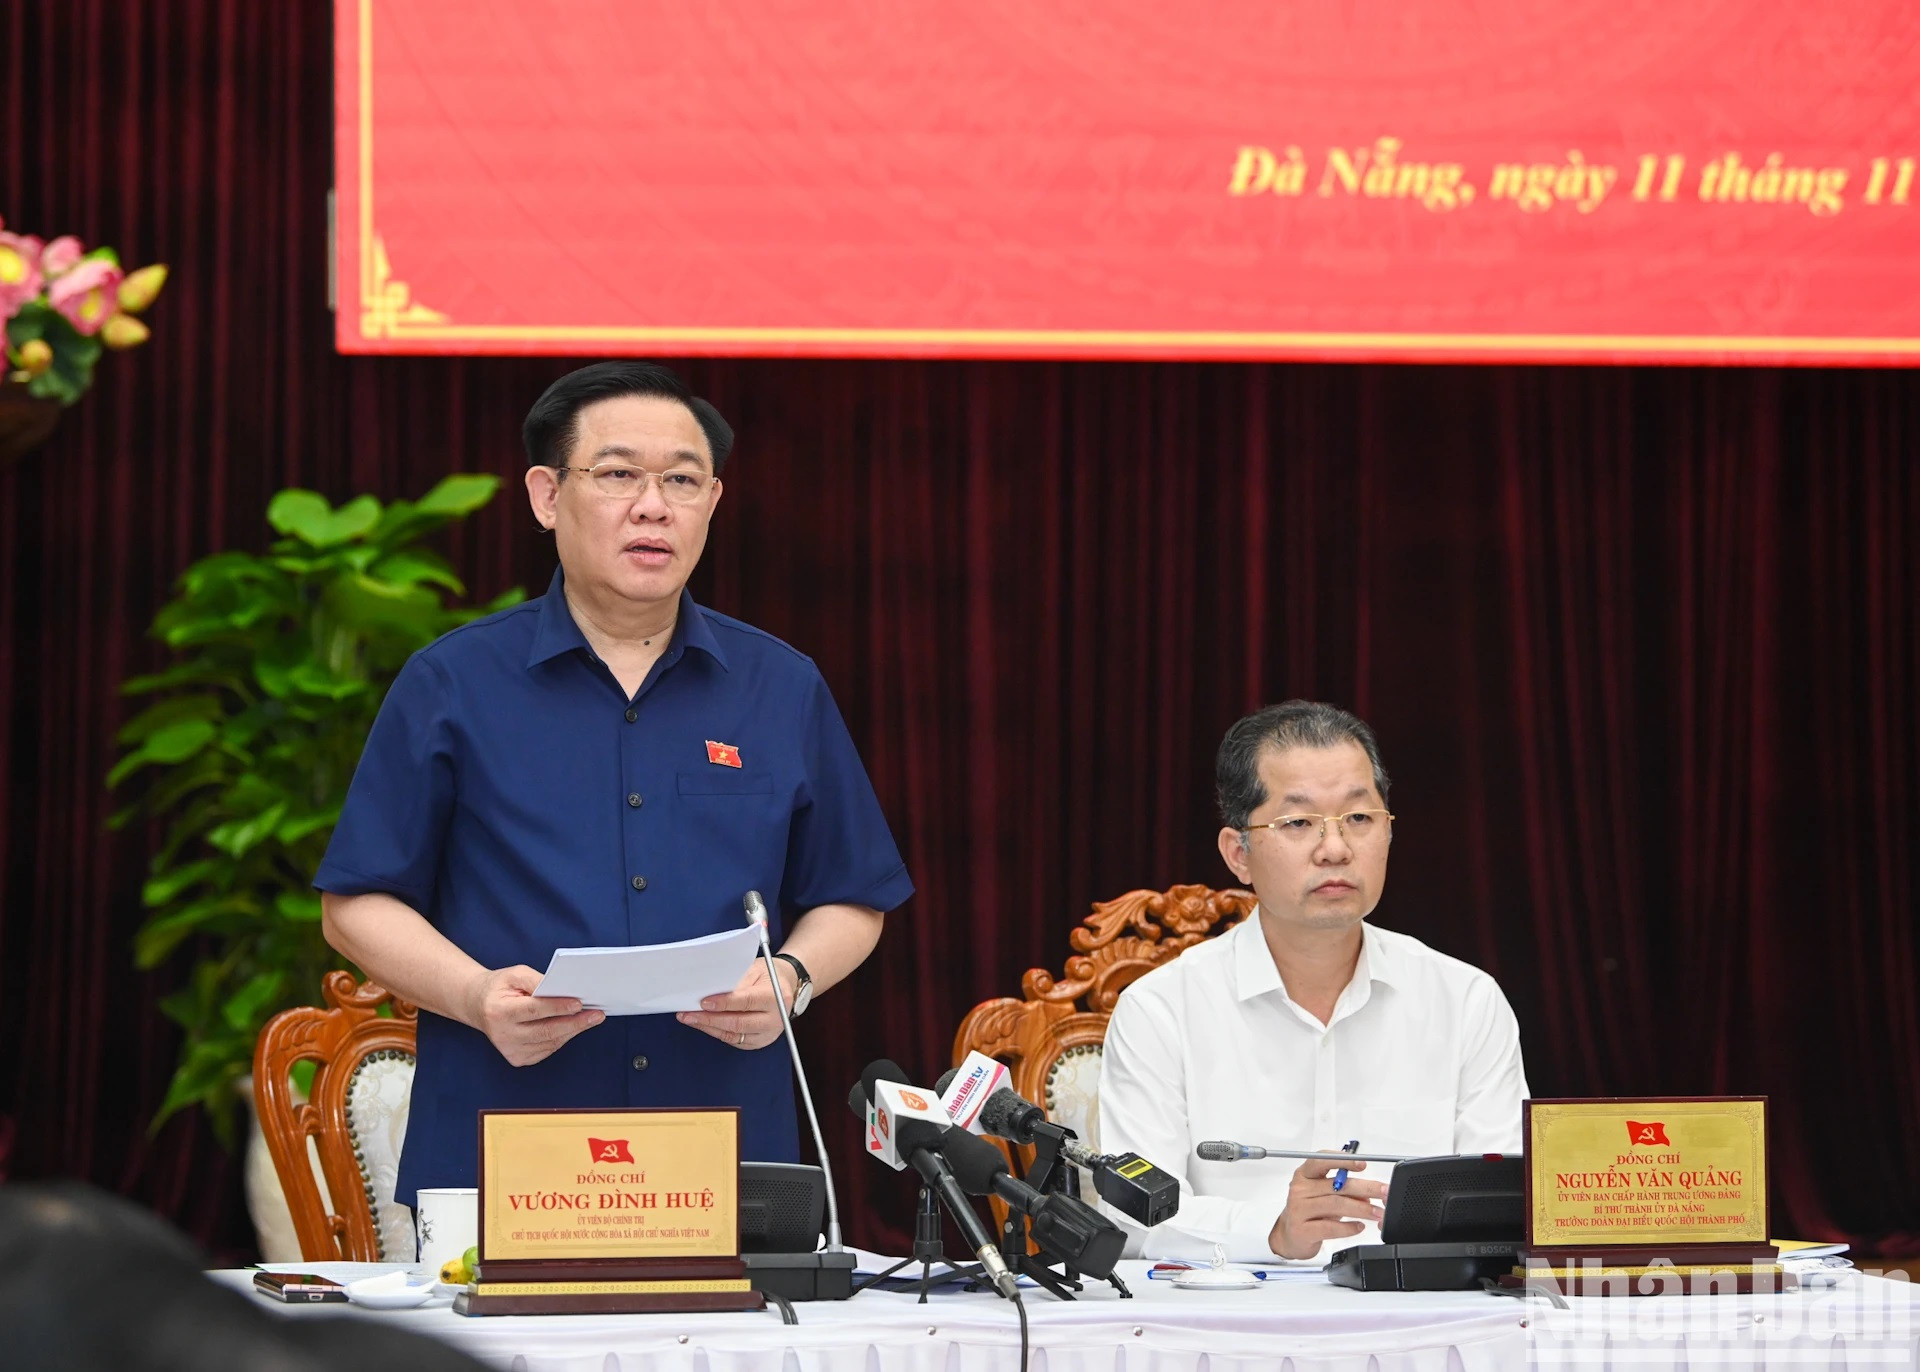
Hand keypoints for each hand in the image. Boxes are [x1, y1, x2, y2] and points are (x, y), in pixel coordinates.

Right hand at [465, 965, 603, 1066]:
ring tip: (591, 1018)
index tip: (580, 1003)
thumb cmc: (500, 987)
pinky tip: (573, 1026)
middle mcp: (503, 1035)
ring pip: (550, 1042)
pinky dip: (563, 1037)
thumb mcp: (515, 974)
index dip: (558, 1007)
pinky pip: (547, 1049)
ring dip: (572, 1030)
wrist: (478, 1006)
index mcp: (499, 1012)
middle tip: (597, 1014)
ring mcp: (510, 1050)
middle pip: (546, 1031)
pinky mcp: (518, 1058)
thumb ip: (538, 980)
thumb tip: (564, 989)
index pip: (534, 1010)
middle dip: (575, 1023)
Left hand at [677, 958, 794, 1050]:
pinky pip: (734, 1041)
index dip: (724, 1003)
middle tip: (688, 1014)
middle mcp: (775, 1019)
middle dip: (710, 1019)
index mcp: (777, 996)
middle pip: (738, 1023)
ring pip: (733, 1035)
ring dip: (709, 1027)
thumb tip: (710, 990)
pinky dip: (716, 1033)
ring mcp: (768, 1034)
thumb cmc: (768, 975)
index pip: (747, 1002)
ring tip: (690, 1019)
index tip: (704, 1002)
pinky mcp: (759, 1042)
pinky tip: (703, 1025)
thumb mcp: (755, 969)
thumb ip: (736, 981)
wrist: (785, 987)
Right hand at [1267, 1155, 1388, 1259]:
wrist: (1290, 1236)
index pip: (1322, 1160)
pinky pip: (1331, 1227)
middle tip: (1383, 1192)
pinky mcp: (1303, 1230)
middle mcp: (1300, 1189)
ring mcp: (1299, 1209)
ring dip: (1362, 1209)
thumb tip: (1369, 1194)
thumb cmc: (1309, 1211)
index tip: (1362, 1164)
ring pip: (1337, 1205)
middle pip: (1337, 1185)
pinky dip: (1349, 1227)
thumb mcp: (1324, 1196)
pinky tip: (1359, 1226)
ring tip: (1378, 1213)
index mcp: (1305, 1175)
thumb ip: (1344, 1192)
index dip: (1343, 1161)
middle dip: (1365, 1188)